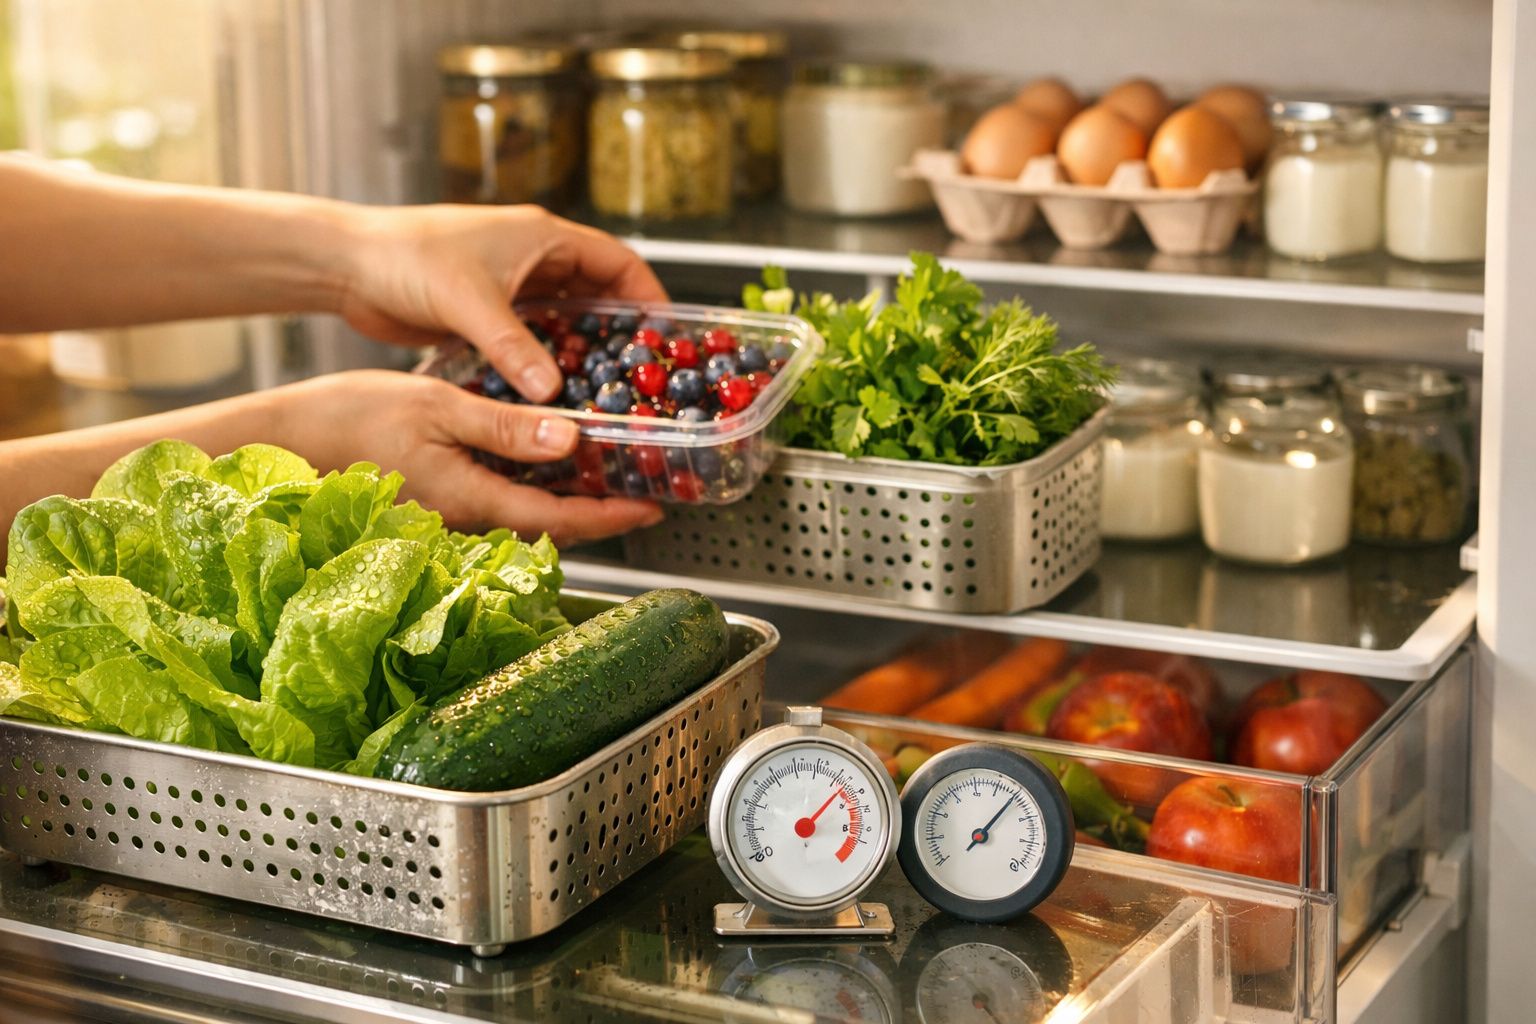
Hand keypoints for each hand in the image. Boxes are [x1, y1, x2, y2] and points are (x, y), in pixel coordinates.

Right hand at [274, 370, 662, 544]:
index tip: (653, 510)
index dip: (612, 517)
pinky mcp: (430, 505)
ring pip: (523, 518)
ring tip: (608, 476)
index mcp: (470, 499)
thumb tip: (573, 440)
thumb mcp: (434, 406)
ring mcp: (445, 518)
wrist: (276, 442)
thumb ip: (505, 427)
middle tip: (644, 492)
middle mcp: (462, 520)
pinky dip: (529, 490)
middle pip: (549, 526)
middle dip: (599, 513)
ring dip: (567, 502)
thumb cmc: (343, 418)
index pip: (559, 520)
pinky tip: (541, 465)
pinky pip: (494, 505)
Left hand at [336, 205, 665, 401]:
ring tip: (603, 395)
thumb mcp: (469, 303)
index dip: (648, 296)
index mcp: (543, 237)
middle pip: (598, 297)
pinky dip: (547, 367)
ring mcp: (512, 288)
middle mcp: (534, 260)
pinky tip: (553, 398)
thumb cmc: (406, 258)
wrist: (348, 265)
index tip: (667, 336)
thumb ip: (514, 348)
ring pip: (566, 324)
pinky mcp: (489, 315)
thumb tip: (550, 395)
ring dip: (582, 356)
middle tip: (640, 378)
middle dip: (620, 335)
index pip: (618, 262)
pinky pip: (534, 343)